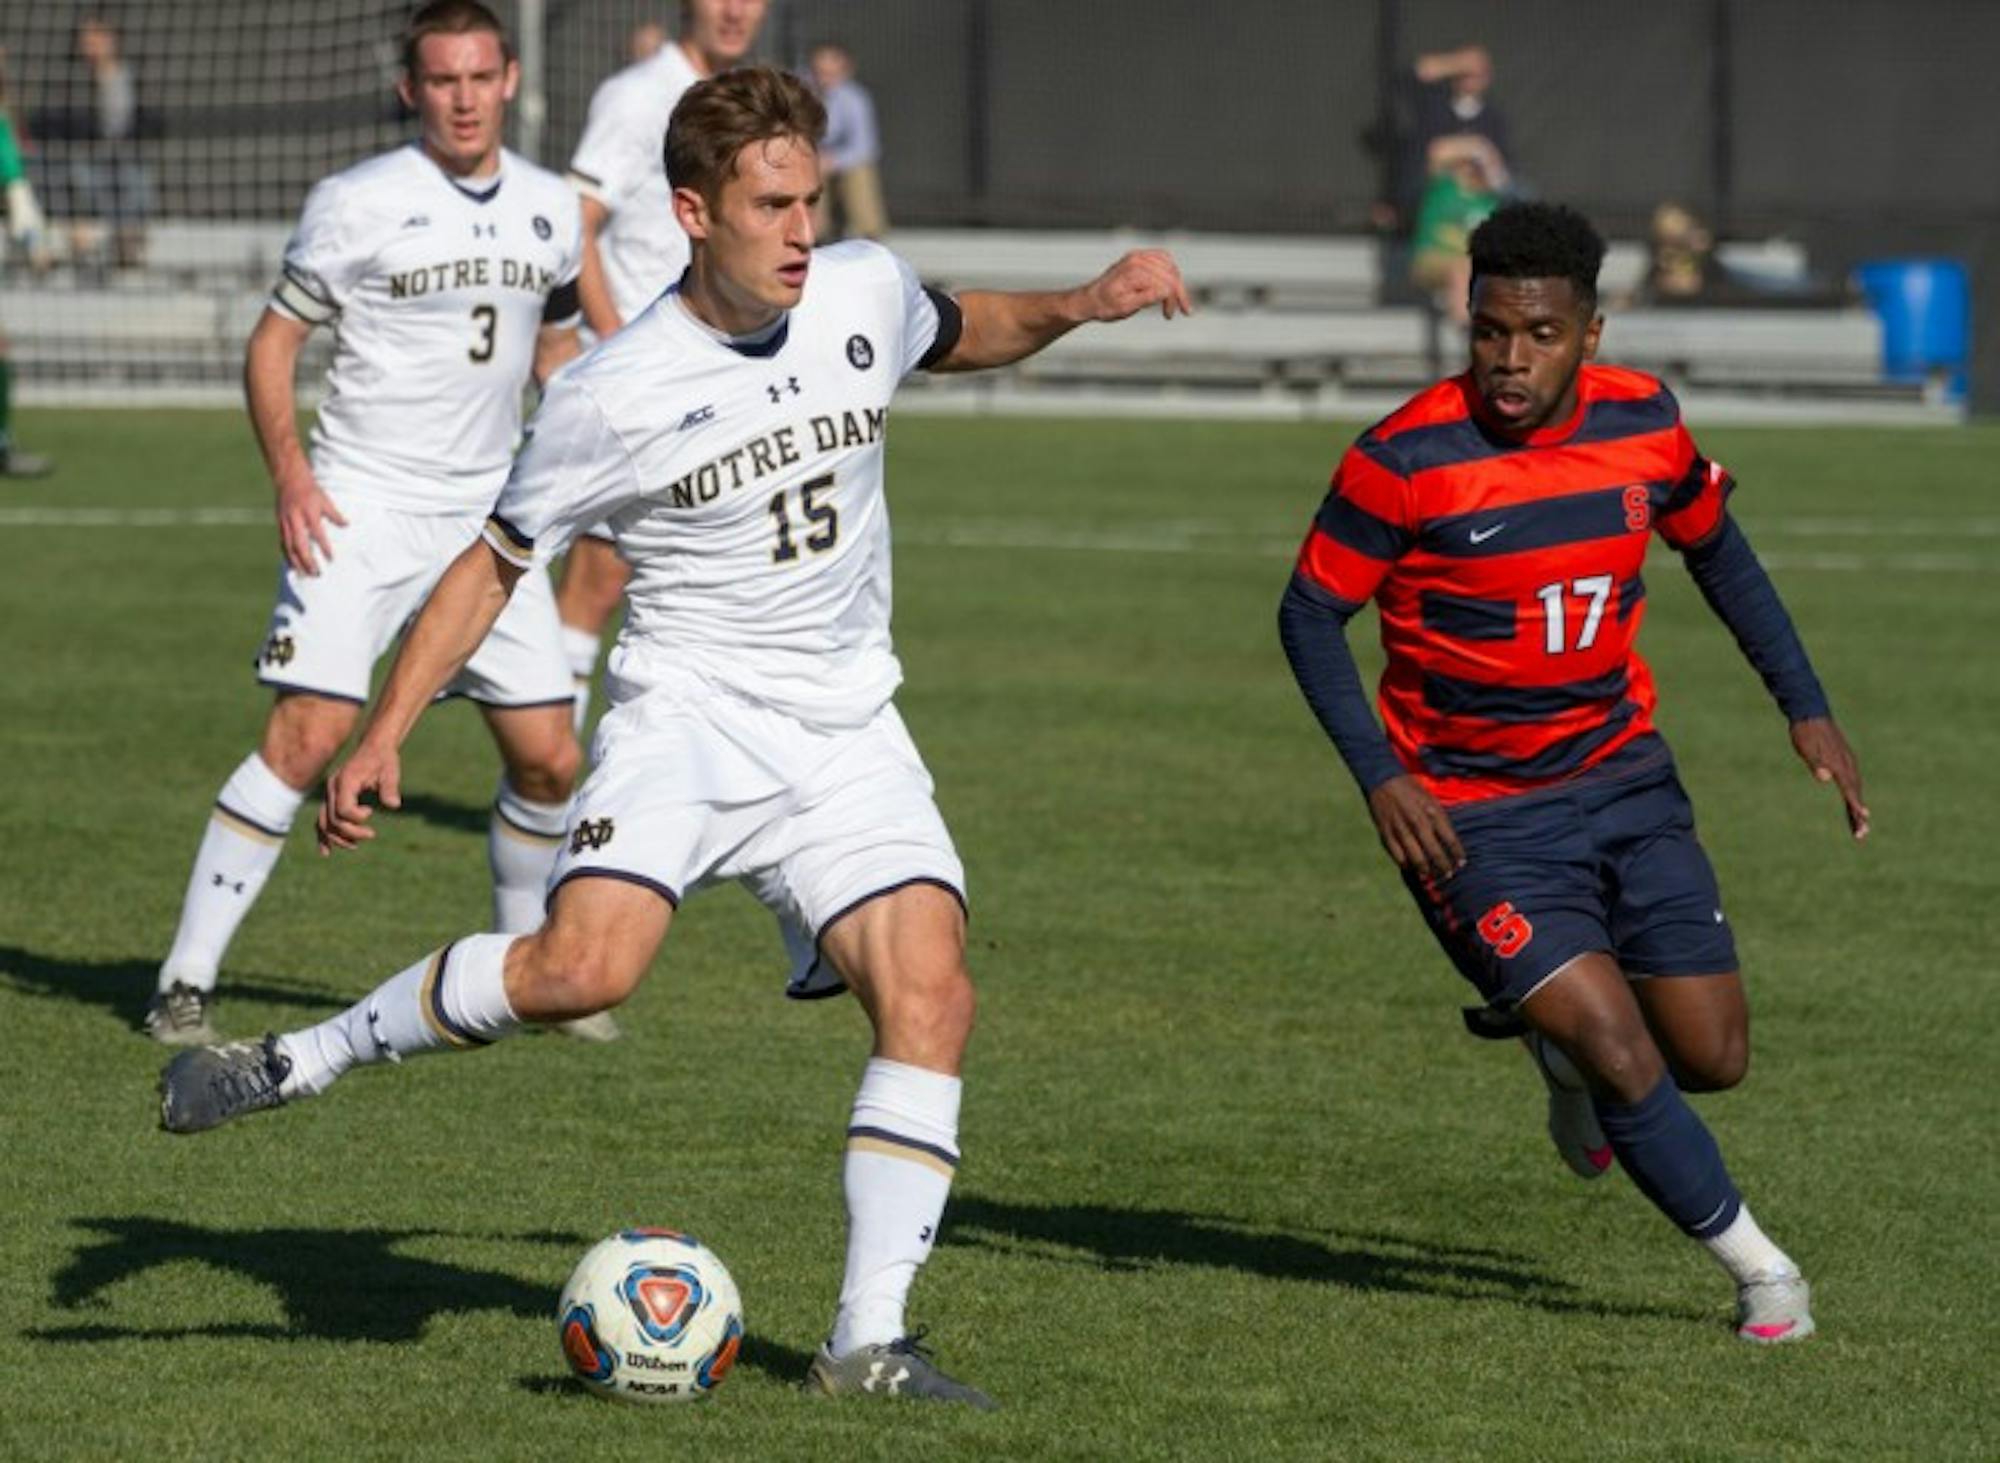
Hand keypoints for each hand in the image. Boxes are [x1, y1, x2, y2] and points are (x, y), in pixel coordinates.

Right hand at [275, 467, 347, 576]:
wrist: (288, 480)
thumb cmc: (310, 490)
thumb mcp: (325, 500)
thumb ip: (334, 514)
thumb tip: (347, 525)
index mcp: (308, 513)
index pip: (317, 533)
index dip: (324, 547)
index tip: (331, 559)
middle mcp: (295, 519)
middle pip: (300, 545)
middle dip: (308, 561)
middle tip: (317, 573)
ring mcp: (285, 523)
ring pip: (289, 547)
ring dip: (297, 562)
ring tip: (305, 575)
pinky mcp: (280, 525)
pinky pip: (282, 543)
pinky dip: (287, 556)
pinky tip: (293, 566)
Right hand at [318, 739, 401, 853]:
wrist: (375, 748)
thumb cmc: (384, 760)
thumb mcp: (391, 770)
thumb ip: (390, 787)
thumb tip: (394, 805)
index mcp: (345, 780)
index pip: (343, 809)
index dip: (356, 819)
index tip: (371, 812)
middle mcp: (332, 788)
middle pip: (333, 819)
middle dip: (351, 832)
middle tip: (371, 835)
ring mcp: (330, 794)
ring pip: (324, 822)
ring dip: (338, 837)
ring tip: (355, 846)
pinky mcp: (332, 799)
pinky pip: (323, 820)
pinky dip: (324, 835)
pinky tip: (326, 851)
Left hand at [1076, 249, 1193, 322]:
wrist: (1090, 300)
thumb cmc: (1105, 307)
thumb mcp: (1124, 308)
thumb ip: (1145, 298)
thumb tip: (1166, 291)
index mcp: (1133, 271)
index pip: (1165, 282)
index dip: (1174, 299)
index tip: (1170, 315)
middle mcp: (1137, 259)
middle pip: (1170, 273)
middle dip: (1178, 293)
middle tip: (1178, 312)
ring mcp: (1138, 255)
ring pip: (1169, 265)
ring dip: (1175, 283)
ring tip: (1172, 302)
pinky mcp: (1139, 256)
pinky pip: (1162, 259)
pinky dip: (1169, 272)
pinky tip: (1168, 287)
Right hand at [1366, 773, 1465, 881]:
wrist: (1385, 779)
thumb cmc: (1412, 790)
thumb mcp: (1432, 800)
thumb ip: (1440, 820)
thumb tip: (1448, 841)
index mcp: (1433, 812)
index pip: (1450, 839)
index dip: (1457, 854)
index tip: (1461, 863)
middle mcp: (1418, 822)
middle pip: (1435, 852)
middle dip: (1443, 866)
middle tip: (1448, 875)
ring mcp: (1402, 829)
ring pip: (1416, 857)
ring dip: (1425, 870)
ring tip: (1430, 876)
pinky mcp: (1387, 832)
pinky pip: (1398, 855)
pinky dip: (1405, 864)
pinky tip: (1410, 867)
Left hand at [1790, 716, 1868, 839]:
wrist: (1810, 713)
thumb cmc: (1805, 732)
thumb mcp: (1805, 748)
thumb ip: (1815, 763)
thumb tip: (1824, 777)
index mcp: (1839, 763)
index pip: (1849, 789)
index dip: (1856, 805)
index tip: (1863, 818)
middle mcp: (1847, 764)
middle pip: (1856, 793)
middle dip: (1858, 815)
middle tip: (1861, 835)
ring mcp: (1847, 762)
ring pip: (1856, 789)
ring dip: (1857, 808)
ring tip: (1859, 827)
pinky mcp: (1844, 760)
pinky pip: (1851, 782)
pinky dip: (1854, 795)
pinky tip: (1852, 805)